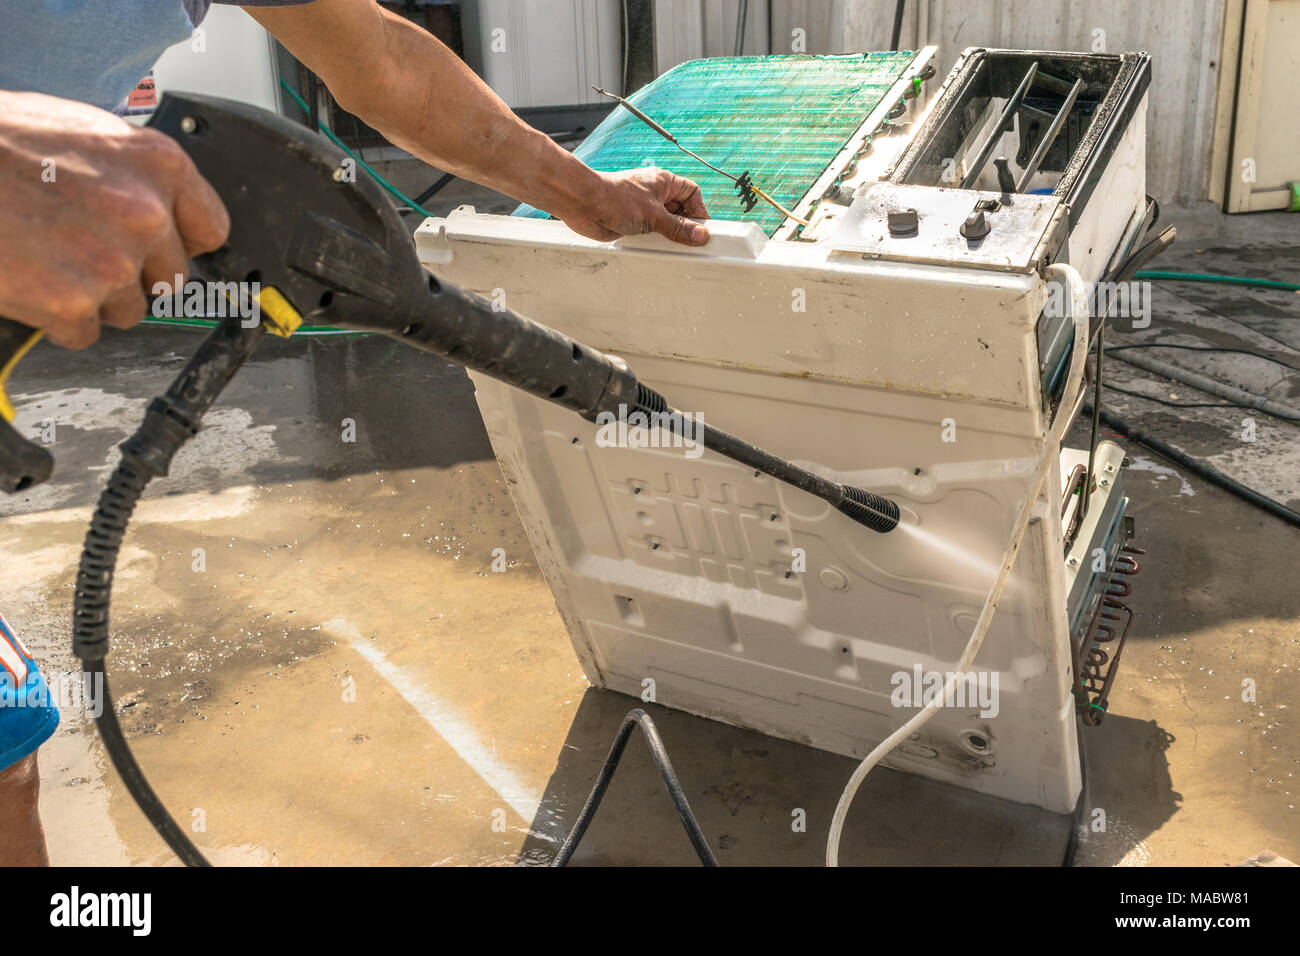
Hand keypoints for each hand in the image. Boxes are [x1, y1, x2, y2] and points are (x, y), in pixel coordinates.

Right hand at [0, 92, 229, 348]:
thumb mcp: (80, 132)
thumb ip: (130, 174)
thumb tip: (161, 209)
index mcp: (157, 164)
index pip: (210, 228)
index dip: (180, 242)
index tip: (163, 247)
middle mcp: (144, 214)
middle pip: (169, 277)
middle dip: (131, 272)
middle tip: (80, 248)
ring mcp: (111, 262)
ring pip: (128, 308)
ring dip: (93, 295)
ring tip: (47, 256)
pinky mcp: (72, 302)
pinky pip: (83, 331)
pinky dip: (56, 318)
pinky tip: (29, 279)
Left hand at [557, 167, 709, 245]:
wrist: (584, 203)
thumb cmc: (614, 197)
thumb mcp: (654, 215)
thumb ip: (678, 227)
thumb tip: (700, 235)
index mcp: (664, 182)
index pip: (692, 194)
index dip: (699, 211)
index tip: (703, 229)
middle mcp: (655, 194)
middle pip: (680, 211)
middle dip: (685, 226)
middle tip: (691, 242)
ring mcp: (644, 209)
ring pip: (665, 224)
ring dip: (668, 236)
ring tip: (673, 246)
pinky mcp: (632, 223)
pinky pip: (651, 234)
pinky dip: (655, 242)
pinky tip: (656, 249)